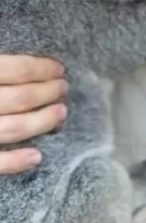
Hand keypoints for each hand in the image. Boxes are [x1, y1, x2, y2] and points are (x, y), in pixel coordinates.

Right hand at [0, 56, 67, 173]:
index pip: (17, 69)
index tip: (59, 68)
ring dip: (42, 121)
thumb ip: (4, 62)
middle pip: (21, 98)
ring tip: (61, 112)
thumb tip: (31, 60)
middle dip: (48, 92)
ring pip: (14, 128)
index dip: (42, 68)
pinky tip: (37, 157)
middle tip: (63, 87)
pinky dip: (16, 161)